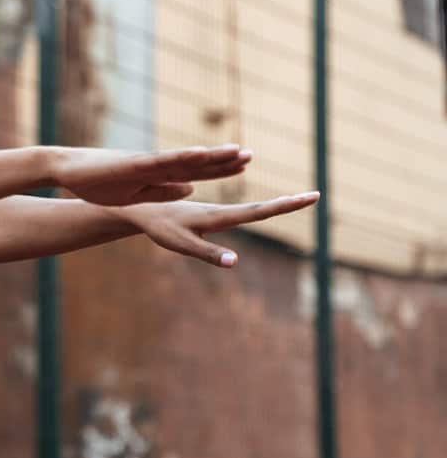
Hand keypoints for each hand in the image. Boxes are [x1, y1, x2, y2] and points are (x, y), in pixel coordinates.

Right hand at [54, 144, 251, 205]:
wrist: (68, 169)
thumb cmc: (97, 182)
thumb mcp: (136, 194)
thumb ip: (163, 190)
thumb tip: (191, 189)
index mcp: (157, 175)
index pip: (195, 172)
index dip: (220, 168)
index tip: (244, 164)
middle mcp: (157, 165)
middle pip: (196, 163)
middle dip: (224, 160)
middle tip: (251, 154)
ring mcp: (146, 162)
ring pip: (185, 159)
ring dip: (211, 156)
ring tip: (237, 151)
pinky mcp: (133, 163)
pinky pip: (162, 161)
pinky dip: (182, 157)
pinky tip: (201, 154)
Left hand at [122, 191, 320, 266]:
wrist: (141, 208)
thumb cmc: (160, 229)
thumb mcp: (183, 245)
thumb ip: (209, 253)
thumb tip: (235, 262)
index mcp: (220, 217)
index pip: (259, 212)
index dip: (286, 205)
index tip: (311, 195)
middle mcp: (221, 211)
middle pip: (261, 209)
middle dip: (289, 203)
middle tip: (316, 195)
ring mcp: (215, 212)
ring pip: (251, 208)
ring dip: (276, 204)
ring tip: (299, 201)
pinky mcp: (206, 214)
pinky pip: (237, 210)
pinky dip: (256, 208)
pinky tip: (262, 209)